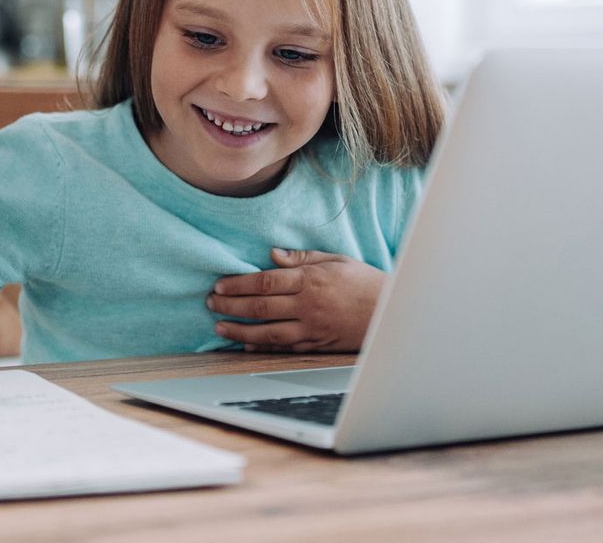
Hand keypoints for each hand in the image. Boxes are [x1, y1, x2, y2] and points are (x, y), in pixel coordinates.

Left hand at [207, 248, 384, 352]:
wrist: (391, 313)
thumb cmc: (364, 282)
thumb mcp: (336, 260)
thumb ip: (303, 258)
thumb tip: (272, 255)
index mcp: (311, 280)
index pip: (266, 281)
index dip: (239, 285)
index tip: (220, 286)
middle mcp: (308, 305)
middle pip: (261, 307)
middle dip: (231, 306)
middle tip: (211, 304)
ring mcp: (311, 328)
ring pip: (267, 332)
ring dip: (240, 330)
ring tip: (220, 326)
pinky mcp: (316, 345)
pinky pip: (284, 348)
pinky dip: (262, 347)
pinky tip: (246, 344)